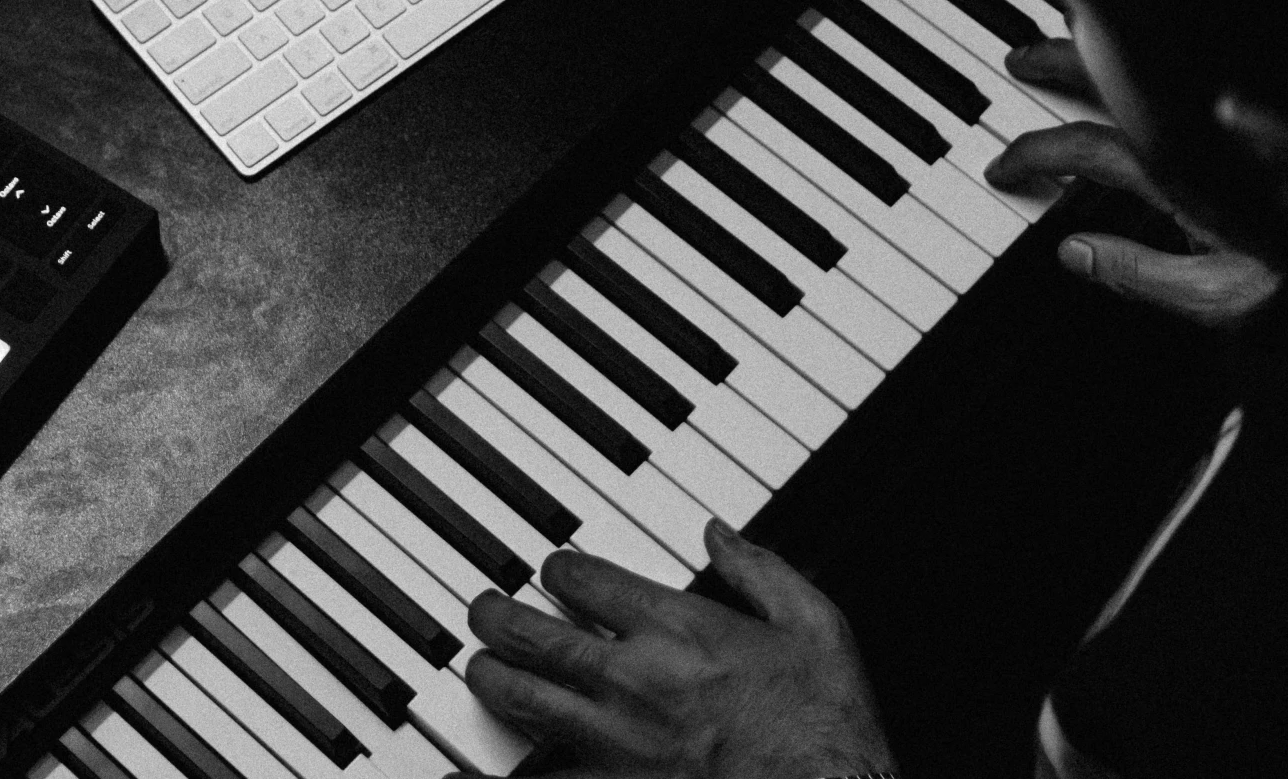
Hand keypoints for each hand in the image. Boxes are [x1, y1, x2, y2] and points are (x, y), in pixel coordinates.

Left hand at [463, 520, 894, 778]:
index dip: (559, 570)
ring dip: (491, 680)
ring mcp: (615, 745)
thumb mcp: (815, 626)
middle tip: (483, 612)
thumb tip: (718, 532)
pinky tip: (460, 776)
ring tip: (480, 670)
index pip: (587, 580)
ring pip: (523, 701)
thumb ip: (760, 570)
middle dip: (497, 618)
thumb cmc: (828, 729)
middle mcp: (635, 682)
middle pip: (535, 636)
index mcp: (680, 631)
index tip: (555, 572)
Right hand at [988, 38, 1280, 328]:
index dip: (1033, 155)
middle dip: (1058, 64)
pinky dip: (1160, 54)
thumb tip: (1073, 251)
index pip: (1084, 149)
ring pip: (1153, 63)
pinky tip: (1150, 51)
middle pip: (1114, 80)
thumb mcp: (1218, 297)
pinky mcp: (1256, 121)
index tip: (1000, 168)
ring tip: (1071, 34)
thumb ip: (1140, 273)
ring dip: (1108, 45)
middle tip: (1017, 58)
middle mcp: (1201, 132)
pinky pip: (1193, 68)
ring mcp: (1227, 121)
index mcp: (1179, 174)